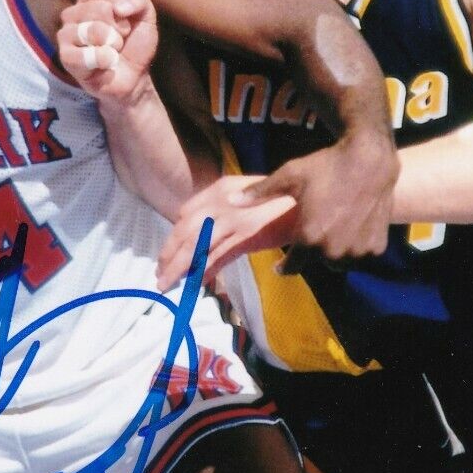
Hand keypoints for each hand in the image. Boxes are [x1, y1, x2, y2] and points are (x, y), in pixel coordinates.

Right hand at [57, 0, 158, 101]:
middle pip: (101, 9)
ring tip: (112, 53)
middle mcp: (74, 13)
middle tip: (119, 42)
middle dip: (120, 29)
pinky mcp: (65, 57)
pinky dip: (102, 61)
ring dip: (112, 45)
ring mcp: (66, 35)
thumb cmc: (135, 45)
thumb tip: (118, 8)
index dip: (125, 10)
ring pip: (92, 30)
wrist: (134, 78)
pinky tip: (104, 65)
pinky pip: (84, 54)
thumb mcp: (145, 16)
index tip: (127, 23)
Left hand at [158, 175, 297, 290]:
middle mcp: (223, 201)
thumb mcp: (249, 200)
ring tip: (167, 283)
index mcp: (221, 189)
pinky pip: (218, 256)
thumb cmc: (284, 202)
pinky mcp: (247, 234)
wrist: (312, 200)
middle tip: (160, 275)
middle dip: (169, 255)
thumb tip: (206, 241)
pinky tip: (195, 284)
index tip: (167, 255)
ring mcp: (234, 218)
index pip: (186, 214)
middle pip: (185, 231)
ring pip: (196, 246)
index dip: (174, 237)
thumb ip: (227, 215)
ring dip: (179, 268)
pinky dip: (204, 271)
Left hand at [251, 134, 395, 270]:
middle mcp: (333, 250)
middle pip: (317, 263)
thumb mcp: (289, 176)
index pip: (292, 266)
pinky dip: (357, 248)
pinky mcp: (377, 247)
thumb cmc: (326, 166)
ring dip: (335, 253)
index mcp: (308, 238)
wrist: (370, 159)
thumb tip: (230, 200)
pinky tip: (353, 231)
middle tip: (314, 235)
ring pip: (340, 263)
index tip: (281, 266)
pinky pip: (362, 256)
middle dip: (313, 252)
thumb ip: (260, 193)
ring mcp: (357, 250)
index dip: (285, 266)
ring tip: (333, 234)